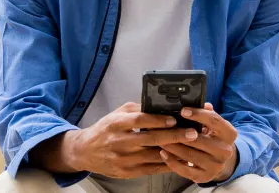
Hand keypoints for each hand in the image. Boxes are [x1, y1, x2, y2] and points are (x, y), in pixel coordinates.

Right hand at [65, 102, 202, 178]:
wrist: (86, 151)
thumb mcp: (117, 114)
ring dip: (174, 152)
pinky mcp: (126, 172)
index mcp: (116, 124)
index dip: (158, 120)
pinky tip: (179, 159)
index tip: (174, 119)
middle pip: (150, 139)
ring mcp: (123, 159)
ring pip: (153, 156)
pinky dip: (167, 164)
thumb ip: (137, 110)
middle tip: (192, 133)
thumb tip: (161, 106)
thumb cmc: (106, 129)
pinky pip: (151, 169)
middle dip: (174, 136)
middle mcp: (119, 142)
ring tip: (191, 146)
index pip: (139, 121)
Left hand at [158, 103, 238, 183]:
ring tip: (160, 138)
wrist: (221, 162)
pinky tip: (163, 153)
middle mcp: (225, 151)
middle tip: (164, 126)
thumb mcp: (215, 125)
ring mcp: (216, 166)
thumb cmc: (213, 138)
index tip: (183, 111)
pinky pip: (185, 170)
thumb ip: (208, 113)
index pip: (214, 121)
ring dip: (172, 146)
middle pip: (199, 139)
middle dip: (179, 132)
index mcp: (229, 134)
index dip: (198, 115)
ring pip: (190, 155)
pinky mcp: (205, 177)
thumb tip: (203, 103)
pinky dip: (172, 161)